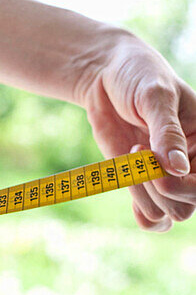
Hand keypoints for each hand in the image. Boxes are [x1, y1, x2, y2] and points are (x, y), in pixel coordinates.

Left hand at [77, 31, 195, 230]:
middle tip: (137, 151)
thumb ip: (167, 132)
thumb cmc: (138, 78)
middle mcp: (192, 165)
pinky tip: (130, 188)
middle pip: (186, 207)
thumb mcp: (155, 97)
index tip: (148, 154)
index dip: (177, 183)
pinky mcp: (142, 180)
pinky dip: (141, 212)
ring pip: (167, 215)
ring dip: (143, 196)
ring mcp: (167, 176)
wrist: (107, 77)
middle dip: (158, 189)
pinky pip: (151, 217)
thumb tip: (178, 169)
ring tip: (130, 158)